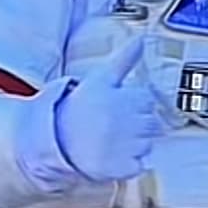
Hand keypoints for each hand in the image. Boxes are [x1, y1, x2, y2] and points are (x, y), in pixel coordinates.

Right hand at [54, 34, 159, 183]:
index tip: (118, 109)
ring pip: (146, 145)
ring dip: (133, 145)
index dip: (134, 106)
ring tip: (110, 141)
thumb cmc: (78, 108)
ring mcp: (129, 147)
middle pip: (152, 124)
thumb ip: (125, 59)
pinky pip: (139, 166)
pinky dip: (128, 164)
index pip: (148, 101)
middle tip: (113, 127)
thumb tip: (142, 38)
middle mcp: (131, 123)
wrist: (55, 141)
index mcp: (128, 99)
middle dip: (136, 125)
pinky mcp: (124, 168)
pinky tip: (111, 156)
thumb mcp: (100, 78)